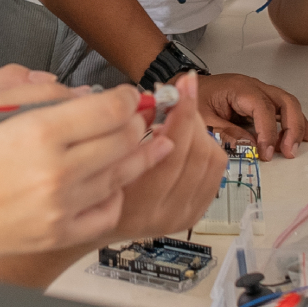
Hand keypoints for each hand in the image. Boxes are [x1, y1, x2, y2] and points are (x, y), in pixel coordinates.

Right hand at [0, 88, 174, 262]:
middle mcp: (56, 171)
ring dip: (136, 155)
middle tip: (134, 117)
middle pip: (124, 140)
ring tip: (144, 143)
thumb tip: (82, 95)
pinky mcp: (59, 234)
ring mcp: (61, 207)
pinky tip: (112, 182)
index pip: (110, 109)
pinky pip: (108, 212)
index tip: (126, 95)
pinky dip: (116, 194)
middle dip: (135, 123)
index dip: (127, 98)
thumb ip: (37, 93)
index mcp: (37, 132)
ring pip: (122, 175)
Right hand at [105, 74, 229, 240]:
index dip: (182, 112)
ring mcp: (182, 217)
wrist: (94, 222)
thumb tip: (161, 95)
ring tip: (176, 120)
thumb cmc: (92, 181)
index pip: (172, 150)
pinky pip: (215, 171)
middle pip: (198, 153)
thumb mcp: (100, 155)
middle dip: (192, 115)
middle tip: (180, 95)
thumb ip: (128, 130)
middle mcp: (164, 214)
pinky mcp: (194, 215)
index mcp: (136, 203)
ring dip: (200, 130)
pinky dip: (205, 146)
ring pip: (212, 160)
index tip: (184, 84)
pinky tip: (185, 139)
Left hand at [198, 72, 307, 158]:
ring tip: (298, 146)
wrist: (185, 87)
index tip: (266, 152)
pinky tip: (303, 136)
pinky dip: (294, 122)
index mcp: (239, 88)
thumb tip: (249, 146)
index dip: (268, 131)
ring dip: (297, 125)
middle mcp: (253, 86)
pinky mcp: (260, 101)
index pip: (262, 108)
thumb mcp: (202, 119)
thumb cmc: (193, 99)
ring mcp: (259, 92)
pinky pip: (283, 109)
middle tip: (289, 151)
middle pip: (284, 101)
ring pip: (288, 104)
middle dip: (292, 127)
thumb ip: (225, 132)